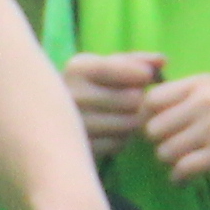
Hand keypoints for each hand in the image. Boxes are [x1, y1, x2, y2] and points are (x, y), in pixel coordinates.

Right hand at [56, 47, 160, 161]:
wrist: (45, 121)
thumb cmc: (85, 88)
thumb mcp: (104, 67)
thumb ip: (135, 61)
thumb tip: (163, 61)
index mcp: (77, 68)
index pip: (128, 70)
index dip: (142, 76)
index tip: (144, 78)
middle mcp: (72, 95)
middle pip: (133, 100)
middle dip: (137, 102)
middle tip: (128, 102)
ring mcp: (74, 125)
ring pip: (129, 124)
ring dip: (131, 122)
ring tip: (117, 117)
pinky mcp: (79, 148)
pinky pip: (119, 144)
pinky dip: (120, 140)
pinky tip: (109, 134)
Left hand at [137, 70, 209, 186]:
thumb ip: (186, 95)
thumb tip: (144, 109)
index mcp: (201, 83)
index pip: (151, 99)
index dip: (147, 117)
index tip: (158, 128)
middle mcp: (204, 102)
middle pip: (152, 129)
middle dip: (159, 143)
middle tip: (172, 148)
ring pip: (164, 152)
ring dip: (170, 162)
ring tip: (184, 161)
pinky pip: (182, 170)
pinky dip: (178, 179)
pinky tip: (185, 179)